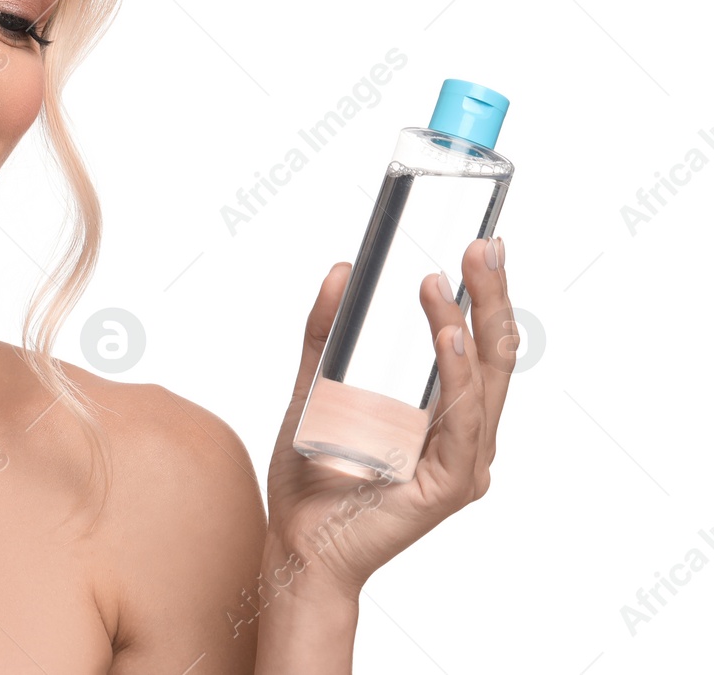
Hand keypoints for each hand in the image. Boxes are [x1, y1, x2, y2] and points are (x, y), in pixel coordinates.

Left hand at [261, 237, 514, 597]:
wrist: (296, 545)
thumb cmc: (310, 478)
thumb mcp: (313, 388)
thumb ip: (325, 334)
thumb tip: (342, 271)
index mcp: (443, 415)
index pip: (476, 346)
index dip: (483, 296)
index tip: (480, 244)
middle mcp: (464, 437)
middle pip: (493, 356)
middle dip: (491, 296)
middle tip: (485, 244)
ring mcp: (462, 462)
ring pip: (482, 382)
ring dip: (466, 323)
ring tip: (444, 278)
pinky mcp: (448, 485)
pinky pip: (461, 421)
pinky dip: (455, 375)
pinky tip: (446, 337)